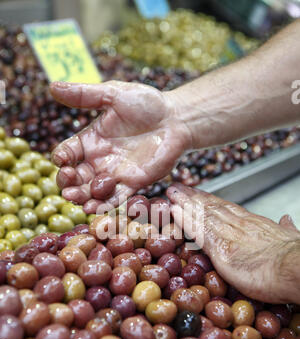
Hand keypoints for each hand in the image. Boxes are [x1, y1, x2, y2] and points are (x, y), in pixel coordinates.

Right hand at [50, 81, 190, 213]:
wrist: (176, 119)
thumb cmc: (146, 104)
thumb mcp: (113, 94)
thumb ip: (84, 95)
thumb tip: (52, 86)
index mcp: (91, 140)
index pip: (68, 153)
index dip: (61, 158)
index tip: (61, 159)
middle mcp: (100, 159)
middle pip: (76, 177)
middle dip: (68, 182)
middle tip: (67, 185)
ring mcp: (115, 174)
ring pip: (92, 191)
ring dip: (81, 197)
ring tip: (75, 198)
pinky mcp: (133, 184)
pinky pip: (115, 198)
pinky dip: (103, 205)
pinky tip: (93, 208)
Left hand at [167, 183, 299, 303]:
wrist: (295, 268)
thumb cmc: (295, 258)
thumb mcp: (292, 237)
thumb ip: (286, 229)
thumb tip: (287, 219)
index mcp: (254, 224)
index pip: (227, 208)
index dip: (210, 201)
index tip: (197, 194)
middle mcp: (239, 225)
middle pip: (210, 207)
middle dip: (191, 197)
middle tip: (175, 188)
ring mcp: (228, 236)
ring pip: (202, 215)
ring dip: (184, 204)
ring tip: (170, 194)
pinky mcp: (221, 250)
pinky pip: (199, 232)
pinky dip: (185, 221)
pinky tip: (174, 212)